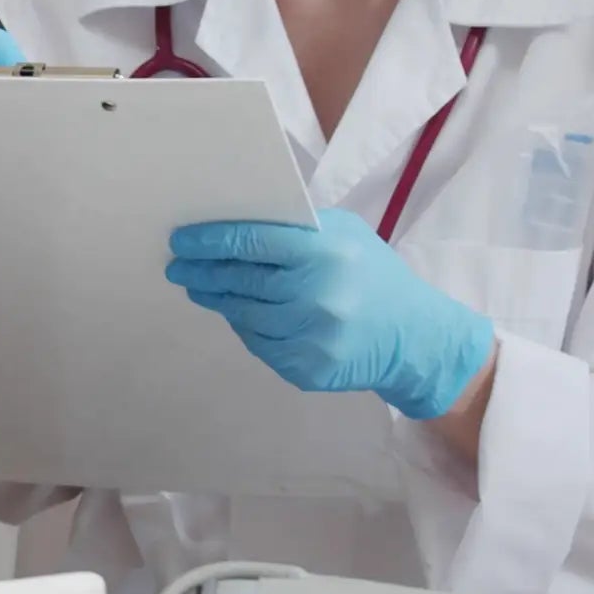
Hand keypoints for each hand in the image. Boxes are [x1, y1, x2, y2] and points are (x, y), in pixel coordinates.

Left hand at [166, 209, 496, 422]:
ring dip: (216, 299)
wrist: (416, 339)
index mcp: (326, 254)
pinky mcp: (304, 369)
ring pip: (243, 315)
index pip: (252, 242)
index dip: (210, 241)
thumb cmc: (375, 277)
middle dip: (202, 272)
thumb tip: (236, 224)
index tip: (181, 240)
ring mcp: (309, 337)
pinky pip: (258, 343)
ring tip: (200, 287)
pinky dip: (244, 326)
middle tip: (178, 266)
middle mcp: (316, 296)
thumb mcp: (347, 236)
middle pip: (241, 281)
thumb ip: (298, 229)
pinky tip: (235, 312)